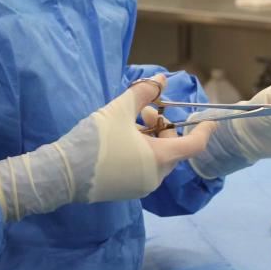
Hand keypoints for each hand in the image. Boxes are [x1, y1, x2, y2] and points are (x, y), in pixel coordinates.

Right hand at [0, 74, 215, 220]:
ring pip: (159, 158)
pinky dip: (143, 152)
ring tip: (130, 122)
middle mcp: (156, 177)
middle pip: (174, 149)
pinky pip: (146, 168)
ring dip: (152, 138)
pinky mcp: (128, 190)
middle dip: (164, 127)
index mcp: (160, 158)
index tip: (209, 120)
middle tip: (145, 111)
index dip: (204, 130)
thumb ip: (143, 93)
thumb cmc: (94, 140)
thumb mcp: (119, 110)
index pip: (194, 145)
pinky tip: (123, 139)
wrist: (61, 174)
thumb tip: (161, 79)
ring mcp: (141, 187)